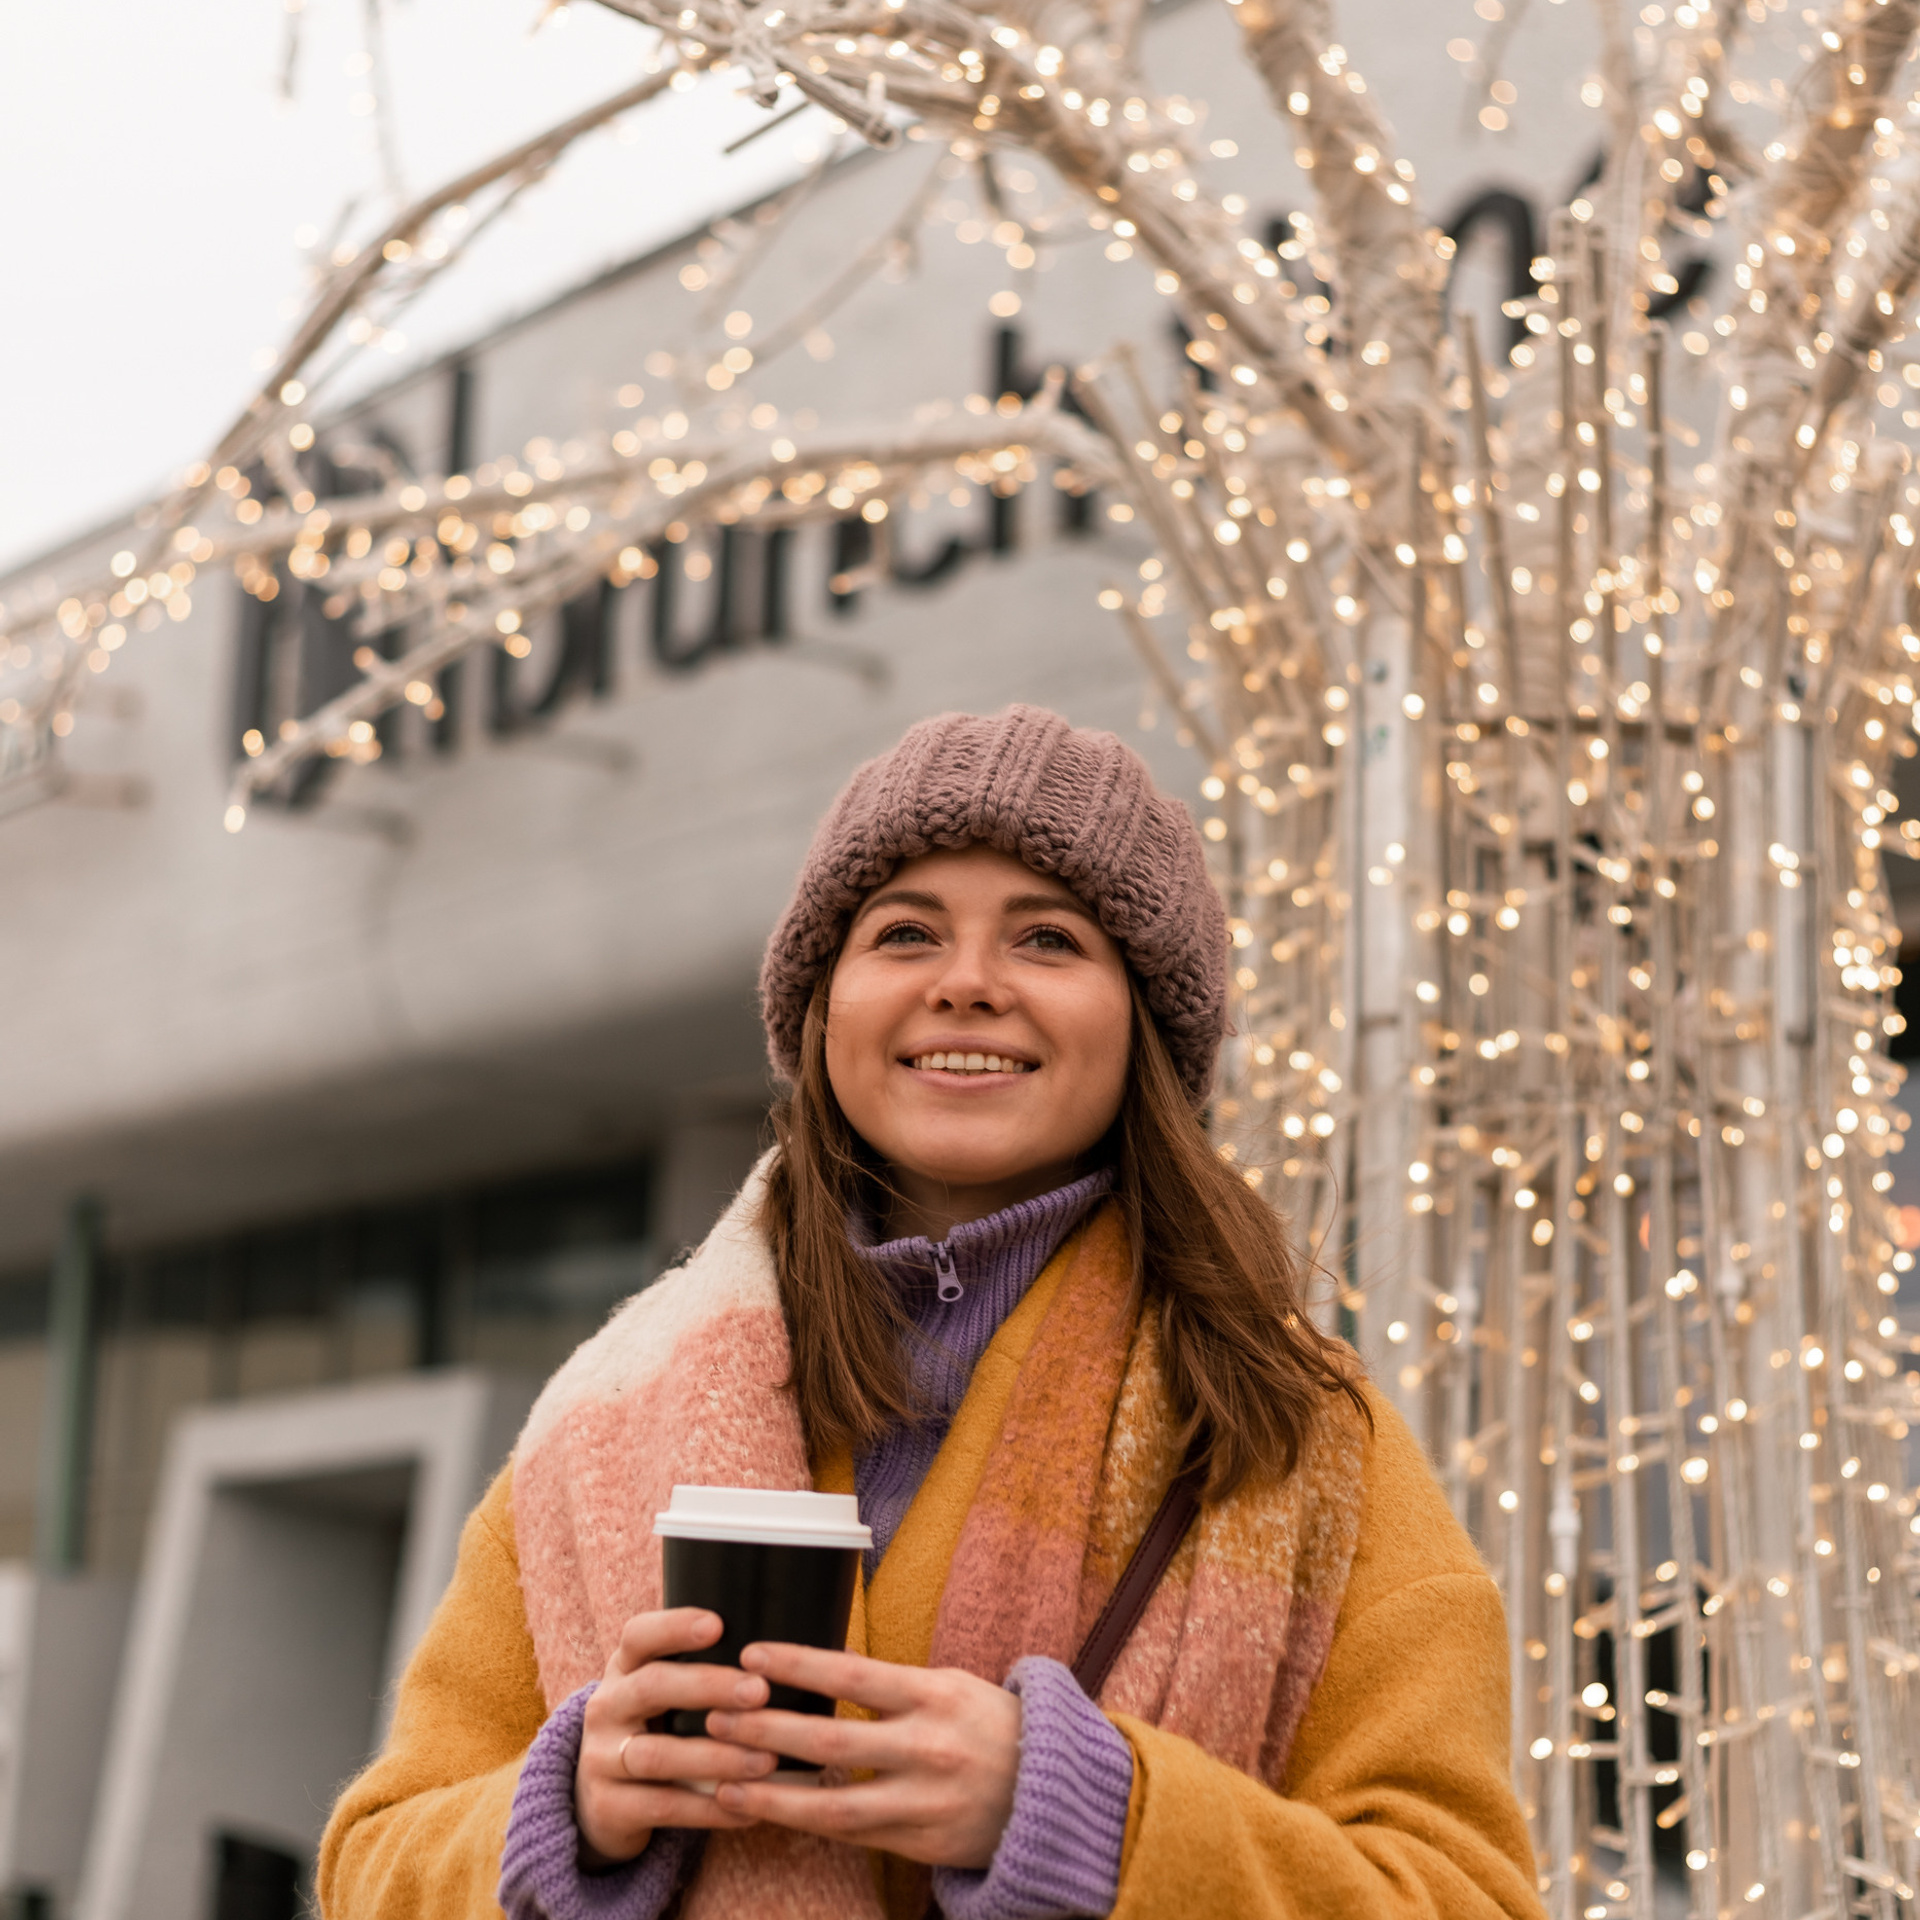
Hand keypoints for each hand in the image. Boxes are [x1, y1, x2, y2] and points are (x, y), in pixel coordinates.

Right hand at [574, 1609, 776, 1866]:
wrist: (602, 1800)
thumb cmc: (655, 1728)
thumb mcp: (661, 1692)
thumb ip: (700, 1668)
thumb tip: (779, 1650)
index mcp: (623, 1668)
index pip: (638, 1635)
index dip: (674, 1627)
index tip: (717, 1625)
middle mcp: (606, 1707)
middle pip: (652, 1687)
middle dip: (708, 1687)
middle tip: (759, 1691)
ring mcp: (601, 1758)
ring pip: (659, 1755)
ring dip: (717, 1757)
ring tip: (767, 1760)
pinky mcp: (609, 1808)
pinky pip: (664, 1807)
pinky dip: (709, 1809)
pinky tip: (748, 1807)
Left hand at [704, 1642, 1021, 1869]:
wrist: (1053, 1793)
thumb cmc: (990, 1726)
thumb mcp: (951, 1687)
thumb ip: (893, 1687)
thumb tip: (818, 1671)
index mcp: (936, 1695)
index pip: (854, 1673)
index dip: (799, 1663)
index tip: (752, 1654)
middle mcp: (928, 1748)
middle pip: (831, 1739)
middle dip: (767, 1728)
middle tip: (714, 1715)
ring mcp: (924, 1802)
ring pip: (833, 1805)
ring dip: (772, 1794)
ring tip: (723, 1783)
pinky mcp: (921, 1844)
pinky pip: (851, 1836)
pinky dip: (806, 1824)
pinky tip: (770, 1813)